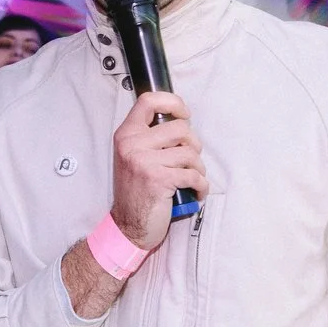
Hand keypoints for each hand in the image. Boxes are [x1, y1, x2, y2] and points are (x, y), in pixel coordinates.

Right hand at [109, 92, 209, 252]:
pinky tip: (196, 191)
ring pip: (190, 152)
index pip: (148, 100)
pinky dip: (201, 185)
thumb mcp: (134, 156)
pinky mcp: (159, 180)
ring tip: (192, 178)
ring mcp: (144, 162)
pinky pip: (193, 175)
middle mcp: (132, 145)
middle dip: (193, 145)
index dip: (173, 102)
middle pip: (180, 128)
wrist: (128, 225)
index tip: (184, 114)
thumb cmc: (137, 190)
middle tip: (190, 160)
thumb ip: (149, 137)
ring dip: (198, 168)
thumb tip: (179, 120)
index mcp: (126, 135)